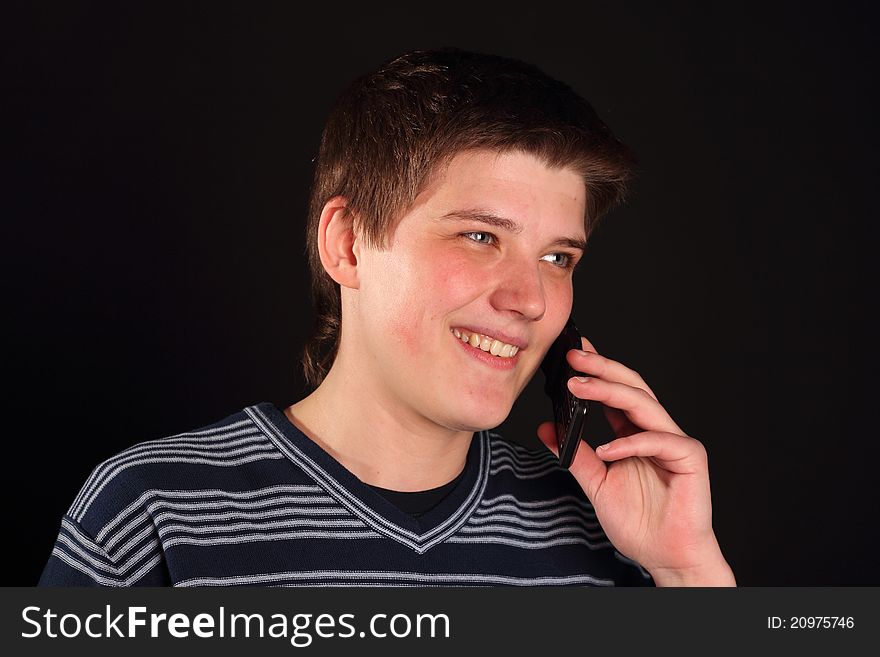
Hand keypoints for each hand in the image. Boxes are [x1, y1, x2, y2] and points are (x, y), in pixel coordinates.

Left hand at [536, 337, 735, 585]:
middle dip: (602, 368)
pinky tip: (607, 449)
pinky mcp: (690, 458)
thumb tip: (547, 429)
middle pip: (631, 387)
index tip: (571, 354)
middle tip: (574, 357)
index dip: (596, 370)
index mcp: (635, 434)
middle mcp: (656, 431)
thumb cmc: (640, 523)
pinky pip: (659, 441)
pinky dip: (630, 443)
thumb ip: (575, 455)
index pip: (615, 393)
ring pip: (643, 404)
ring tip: (579, 387)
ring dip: (609, 392)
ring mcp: (675, 442)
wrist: (666, 557)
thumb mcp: (596, 484)